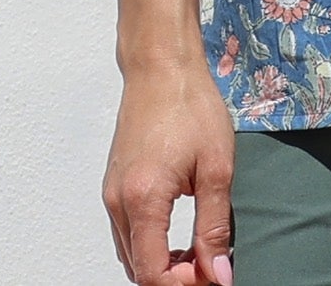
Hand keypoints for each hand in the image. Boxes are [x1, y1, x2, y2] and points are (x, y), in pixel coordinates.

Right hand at [102, 62, 235, 282]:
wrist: (162, 66)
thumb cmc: (189, 104)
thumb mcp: (216, 166)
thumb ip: (214, 226)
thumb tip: (217, 272)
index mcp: (143, 200)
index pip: (153, 274)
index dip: (183, 284)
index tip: (212, 275)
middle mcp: (119, 202)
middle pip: (138, 269)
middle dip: (174, 277)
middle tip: (210, 267)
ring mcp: (113, 192)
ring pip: (131, 253)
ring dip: (161, 263)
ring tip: (198, 253)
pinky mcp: (115, 183)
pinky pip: (127, 232)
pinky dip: (150, 244)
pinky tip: (178, 235)